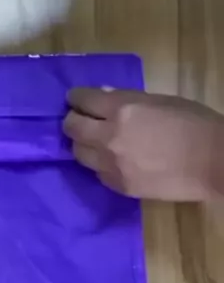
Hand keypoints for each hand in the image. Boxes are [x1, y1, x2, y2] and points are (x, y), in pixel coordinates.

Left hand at [63, 89, 223, 201]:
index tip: (75, 98)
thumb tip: (104, 96)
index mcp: (122, 109)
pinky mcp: (119, 186)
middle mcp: (109, 137)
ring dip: (82, 144)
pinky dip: (99, 164)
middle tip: (77, 119)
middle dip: (72, 120)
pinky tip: (110, 160)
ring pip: (79, 153)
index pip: (83, 100)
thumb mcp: (161, 100)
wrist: (213, 163)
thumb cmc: (194, 124)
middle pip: (72, 128)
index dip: (76, 98)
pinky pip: (97, 173)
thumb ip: (127, 100)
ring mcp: (111, 165)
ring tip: (92, 141)